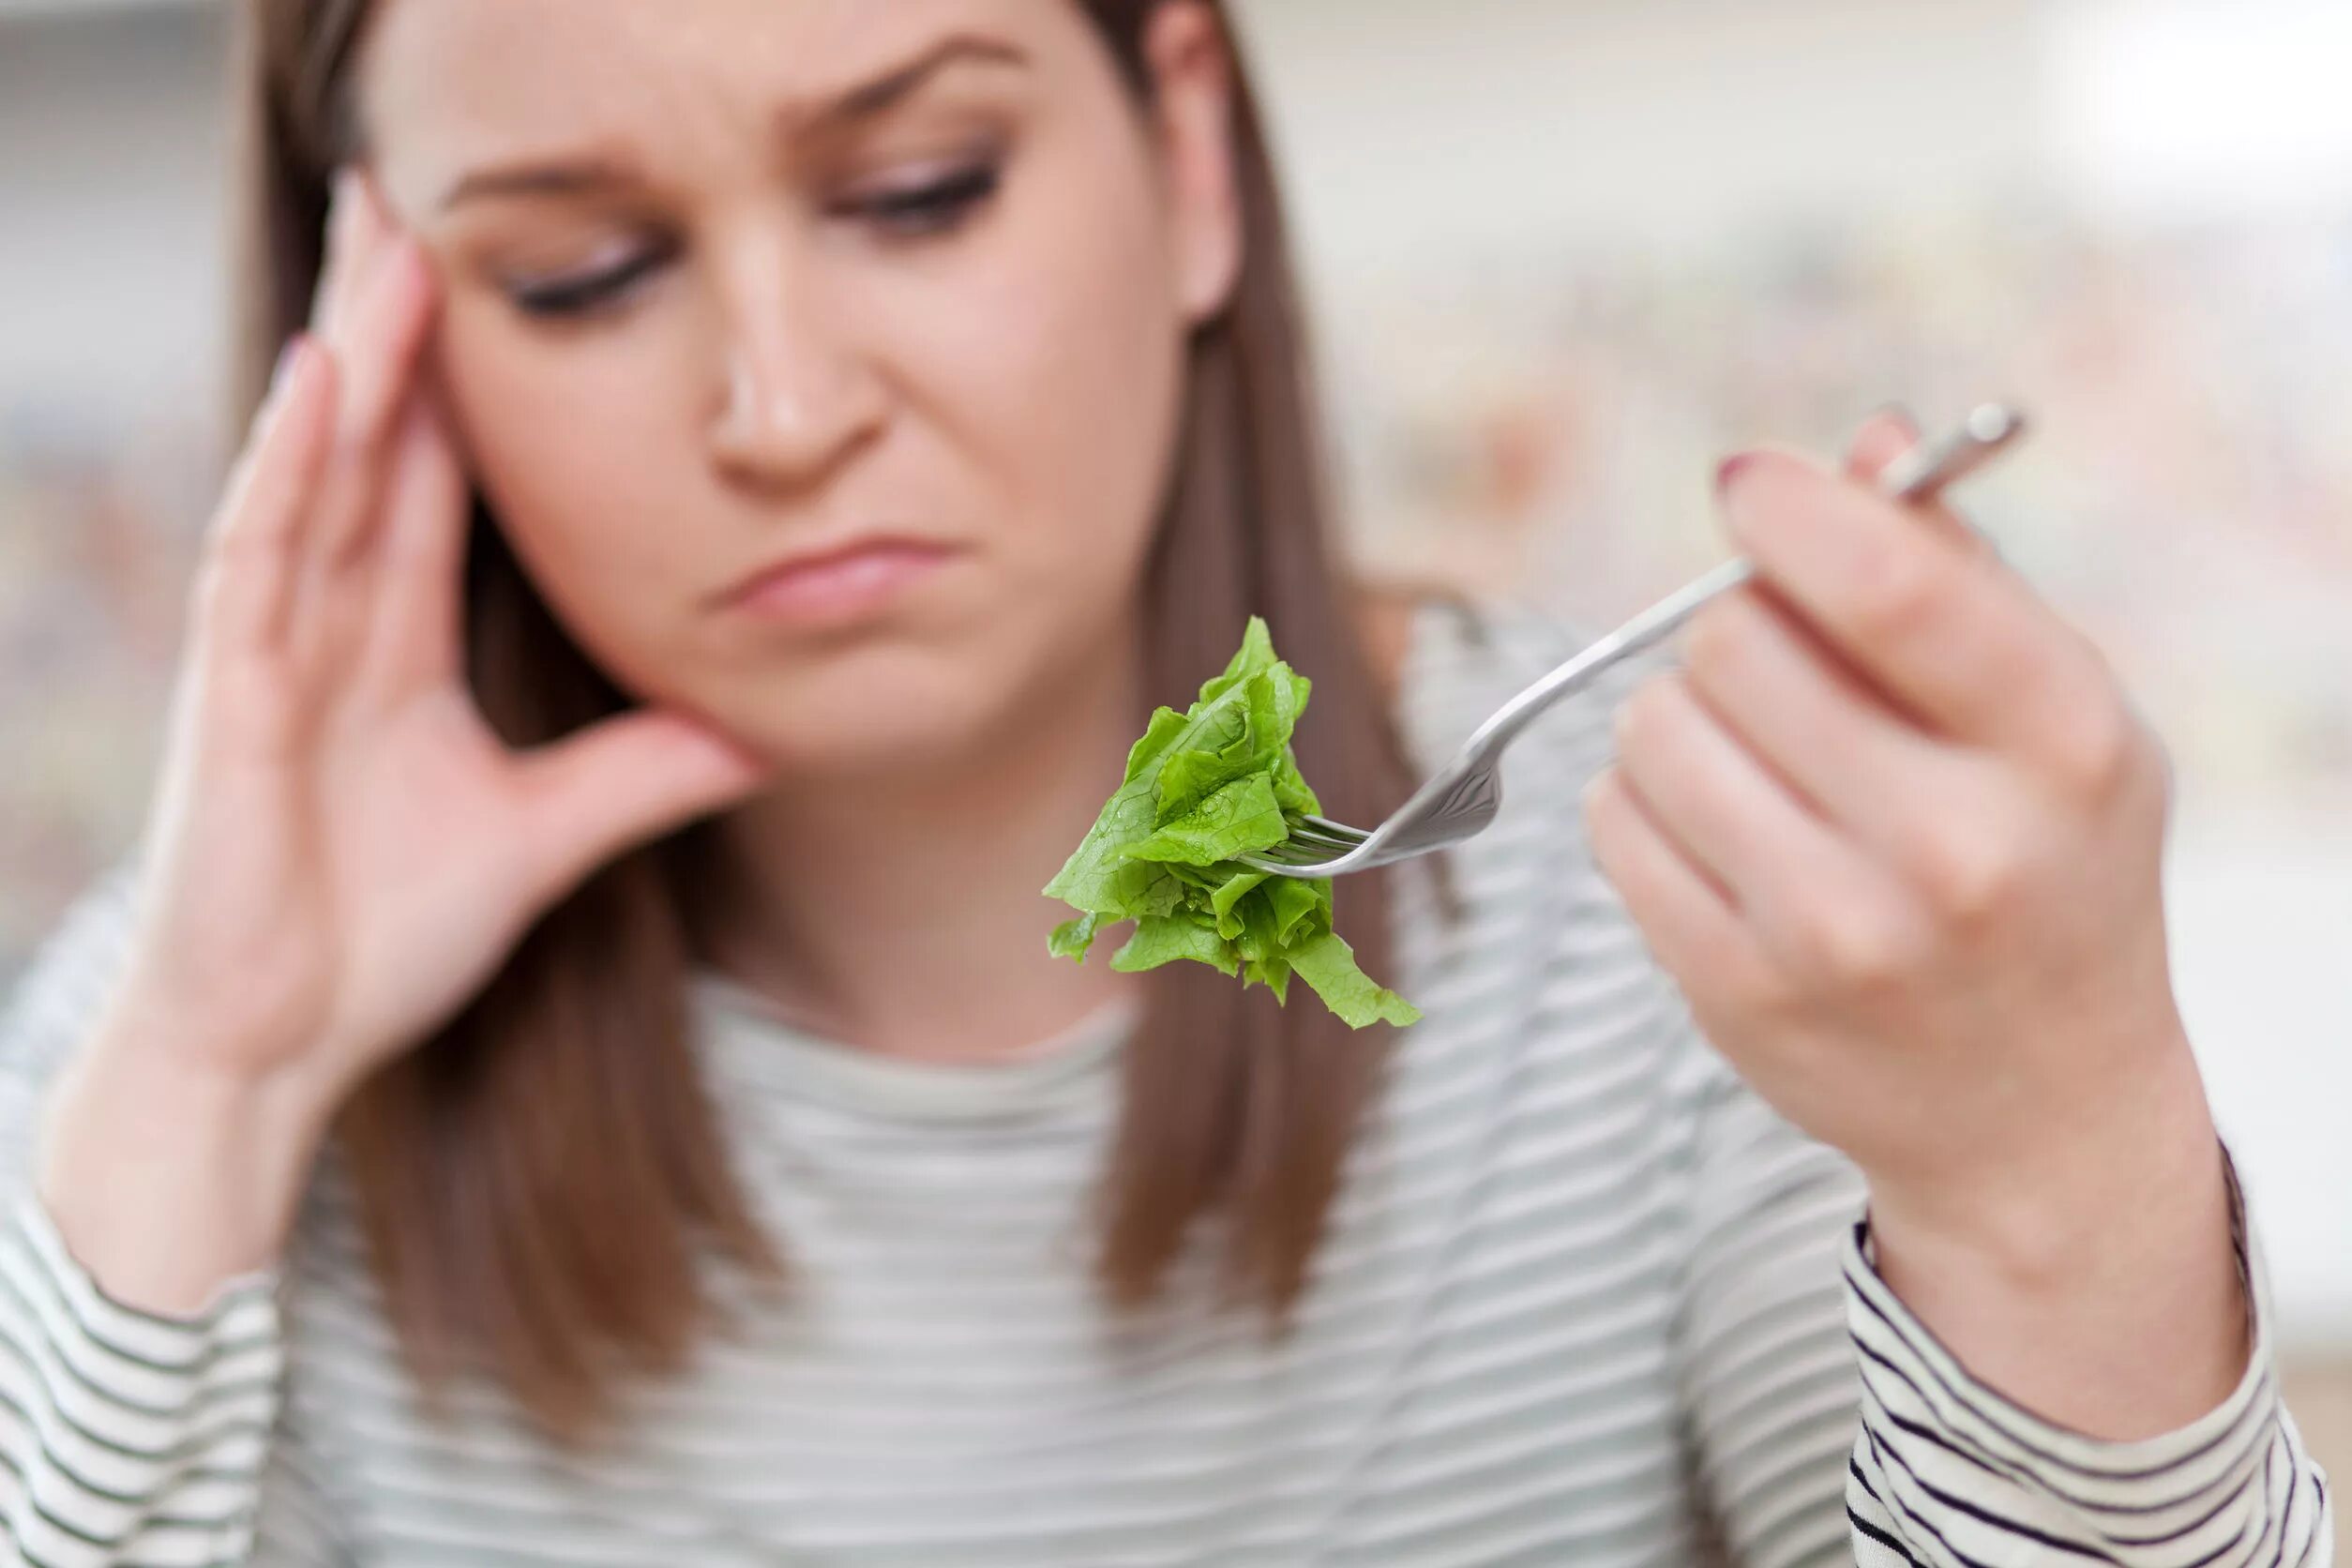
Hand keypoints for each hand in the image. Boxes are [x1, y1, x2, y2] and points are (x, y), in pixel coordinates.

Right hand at [87, 167, 774, 1121]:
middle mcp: (331, 624)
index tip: (503, 286)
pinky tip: (321, 383)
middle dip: (393, 325)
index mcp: (396, 643)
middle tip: (420, 198)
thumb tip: (763, 733)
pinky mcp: (237, 696)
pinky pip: (261, 556)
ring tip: (385, 240)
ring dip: (352, 357)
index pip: (438, 481)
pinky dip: (290, 466)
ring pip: (317, 470)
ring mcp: (275, 651)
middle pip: (372, 443)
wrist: (283, 1045)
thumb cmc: (379, 938)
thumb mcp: (546, 836)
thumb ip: (645, 772)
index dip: (465, 384)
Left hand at [1582, 413, 2243, 1433]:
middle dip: (1742, 629)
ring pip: (1653, 727)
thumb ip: (1957, 572)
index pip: (1886, 583)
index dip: (1790, 510)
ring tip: (1764, 766)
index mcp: (2060, 744)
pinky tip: (1728, 837)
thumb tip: (1861, 444)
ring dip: (1684, 719)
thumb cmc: (2046, 867)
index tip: (1750, 489)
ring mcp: (1836, 934)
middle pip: (1733, 641)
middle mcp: (1955, 848)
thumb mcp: (2055, 715)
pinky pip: (1613, 823)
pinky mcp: (1736, 993)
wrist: (2038, 1106)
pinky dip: (1647, 805)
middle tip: (1789, 677)